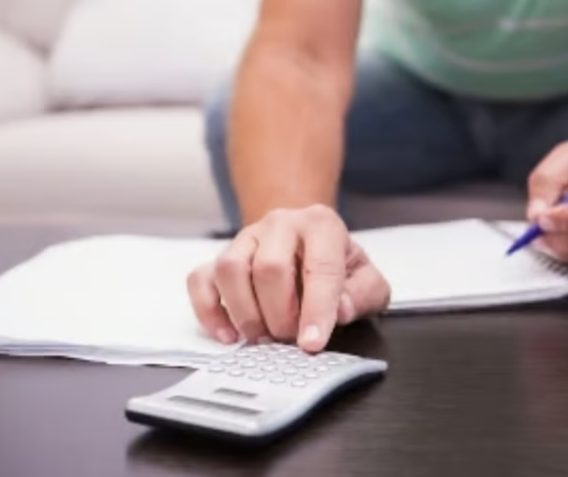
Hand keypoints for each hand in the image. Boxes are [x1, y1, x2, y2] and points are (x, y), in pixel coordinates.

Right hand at [186, 204, 390, 351]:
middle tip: (290, 338)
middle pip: (269, 268)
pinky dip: (210, 312)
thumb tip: (341, 310)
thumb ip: (364, 294)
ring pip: (230, 269)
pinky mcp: (220, 255)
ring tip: (263, 337)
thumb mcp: (366, 279)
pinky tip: (229, 336)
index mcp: (321, 225)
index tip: (312, 343)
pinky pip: (201, 279)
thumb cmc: (336, 264)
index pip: (318, 267)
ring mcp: (246, 238)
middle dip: (280, 314)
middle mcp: (280, 224)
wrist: (306, 239)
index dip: (316, 309)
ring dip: (245, 313)